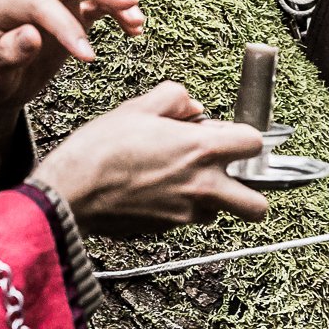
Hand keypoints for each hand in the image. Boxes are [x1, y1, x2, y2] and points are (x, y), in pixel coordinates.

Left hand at [0, 0, 145, 112]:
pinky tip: (134, 27)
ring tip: (137, 21)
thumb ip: (7, 54)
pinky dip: (116, 10)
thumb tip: (31, 36)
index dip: (66, 27)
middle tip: (129, 3)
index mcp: (1, 3)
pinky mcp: (68, 6)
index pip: (39, 5)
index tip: (88, 58)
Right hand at [36, 82, 268, 237]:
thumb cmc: (99, 151)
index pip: (255, 144)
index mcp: (201, 149)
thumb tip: (192, 107)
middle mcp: (201, 186)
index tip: (233, 136)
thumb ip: (175, 98)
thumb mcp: (138, 107)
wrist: (70, 192)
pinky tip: (157, 190)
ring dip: (213, 199)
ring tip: (185, 180)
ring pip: (221, 214)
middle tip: (231, 175)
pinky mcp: (167, 229)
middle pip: (257, 205)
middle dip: (252, 191)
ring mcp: (185, 213)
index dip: (246, 138)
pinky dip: (182, 208)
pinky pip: (188, 220)